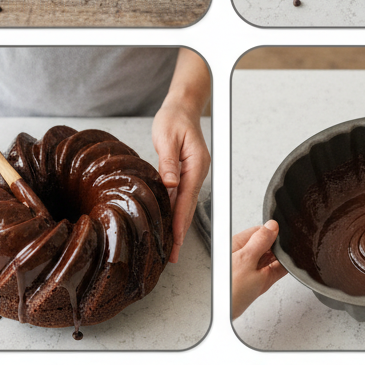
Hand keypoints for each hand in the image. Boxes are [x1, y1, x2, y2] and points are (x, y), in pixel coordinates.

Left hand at [151, 100, 210, 263]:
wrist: (182, 108)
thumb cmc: (173, 119)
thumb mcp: (166, 137)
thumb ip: (168, 162)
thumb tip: (169, 185)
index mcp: (195, 166)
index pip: (186, 200)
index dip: (179, 223)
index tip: (175, 241)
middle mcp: (198, 173)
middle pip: (189, 209)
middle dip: (181, 233)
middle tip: (172, 255)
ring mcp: (194, 175)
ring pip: (186, 206)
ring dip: (179, 226)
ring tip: (171, 247)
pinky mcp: (187, 174)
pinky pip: (182, 198)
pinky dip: (177, 213)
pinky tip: (169, 224)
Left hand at [232, 222, 287, 318]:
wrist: (225, 313)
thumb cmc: (228, 290)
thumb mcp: (246, 260)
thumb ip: (260, 241)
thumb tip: (271, 226)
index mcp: (237, 245)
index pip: (259, 231)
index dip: (272, 232)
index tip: (283, 235)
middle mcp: (245, 256)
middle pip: (267, 244)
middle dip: (278, 246)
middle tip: (286, 249)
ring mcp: (253, 269)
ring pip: (272, 257)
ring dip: (282, 258)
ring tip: (289, 259)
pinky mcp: (261, 281)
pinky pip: (276, 270)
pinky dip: (284, 268)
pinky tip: (289, 266)